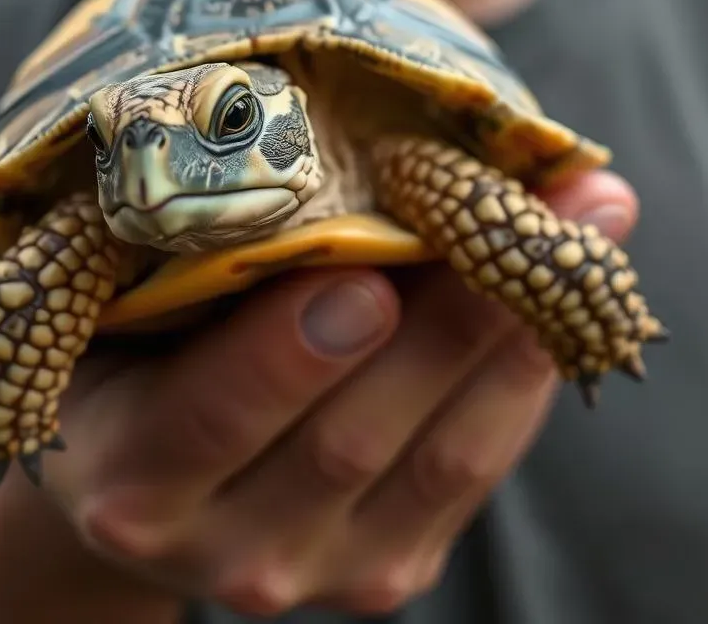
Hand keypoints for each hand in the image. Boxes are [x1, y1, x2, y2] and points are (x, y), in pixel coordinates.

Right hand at [40, 170, 637, 616]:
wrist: (148, 472)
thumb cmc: (133, 355)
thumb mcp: (118, 304)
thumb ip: (177, 253)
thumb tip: (281, 137)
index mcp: (129, 477)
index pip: (205, 419)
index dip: (287, 354)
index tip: (364, 275)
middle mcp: (220, 550)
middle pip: (347, 440)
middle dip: (446, 322)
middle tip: (519, 220)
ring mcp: (315, 571)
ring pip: (435, 458)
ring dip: (515, 335)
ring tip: (589, 225)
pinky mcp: (386, 570)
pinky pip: (472, 471)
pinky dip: (522, 377)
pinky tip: (564, 297)